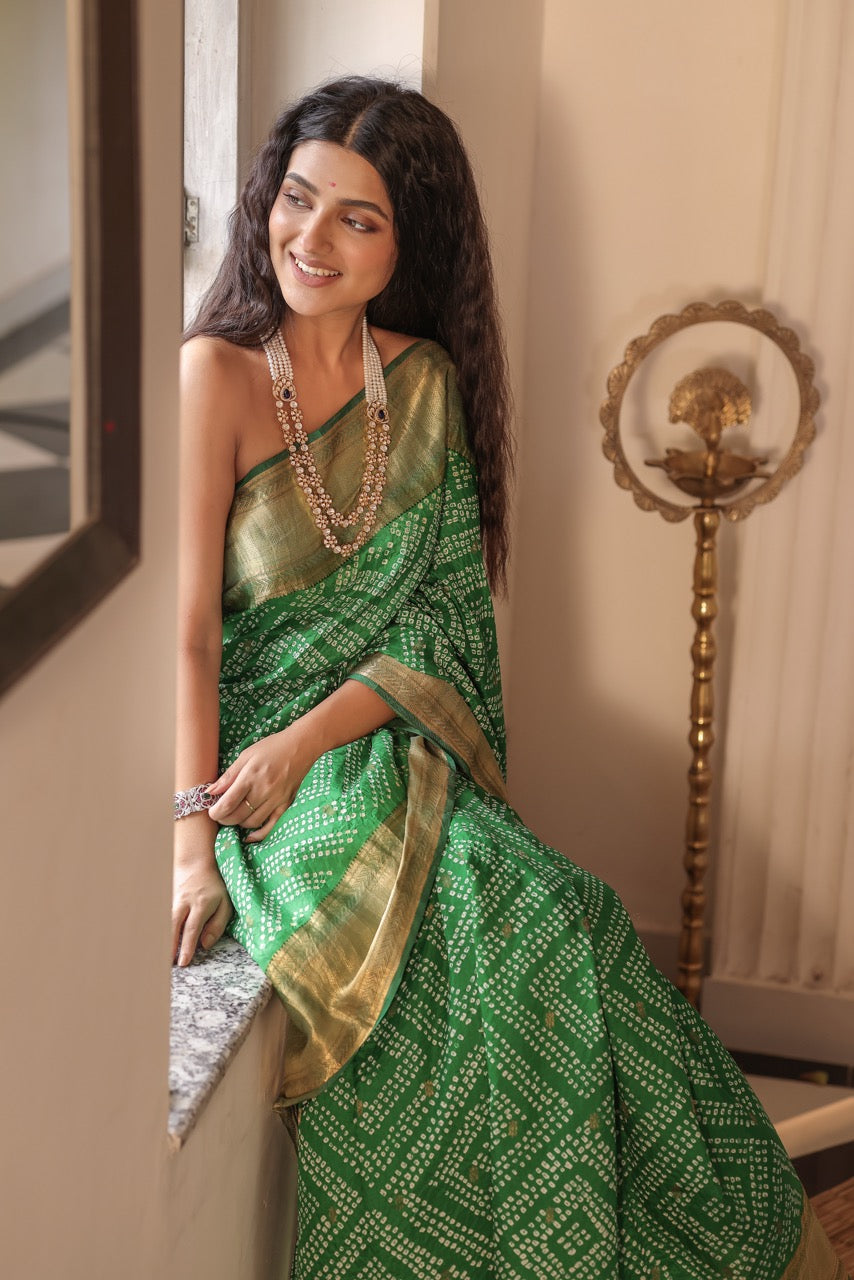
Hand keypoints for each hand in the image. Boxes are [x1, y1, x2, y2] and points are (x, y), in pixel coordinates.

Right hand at [172, 816, 232, 965]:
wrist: (196, 864)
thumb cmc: (215, 887)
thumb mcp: (225, 904)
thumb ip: (217, 925)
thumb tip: (205, 945)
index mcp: (202, 904)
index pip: (193, 928)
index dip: (187, 947)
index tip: (183, 962)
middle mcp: (185, 902)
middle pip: (174, 925)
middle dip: (170, 945)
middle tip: (167, 964)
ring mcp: (173, 900)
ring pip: (165, 921)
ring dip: (163, 939)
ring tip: (160, 958)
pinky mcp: (167, 900)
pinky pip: (162, 918)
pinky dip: (159, 931)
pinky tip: (156, 944)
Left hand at [206, 722, 319, 842]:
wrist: (302, 746)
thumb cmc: (272, 747)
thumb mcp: (246, 755)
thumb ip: (228, 776)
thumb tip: (211, 792)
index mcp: (250, 776)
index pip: (228, 803)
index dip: (215, 812)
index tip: (211, 811)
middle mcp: (264, 790)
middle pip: (237, 816)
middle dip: (223, 819)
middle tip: (219, 814)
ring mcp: (276, 799)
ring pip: (252, 822)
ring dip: (238, 823)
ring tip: (234, 815)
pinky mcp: (286, 804)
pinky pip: (271, 826)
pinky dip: (258, 834)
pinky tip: (249, 835)